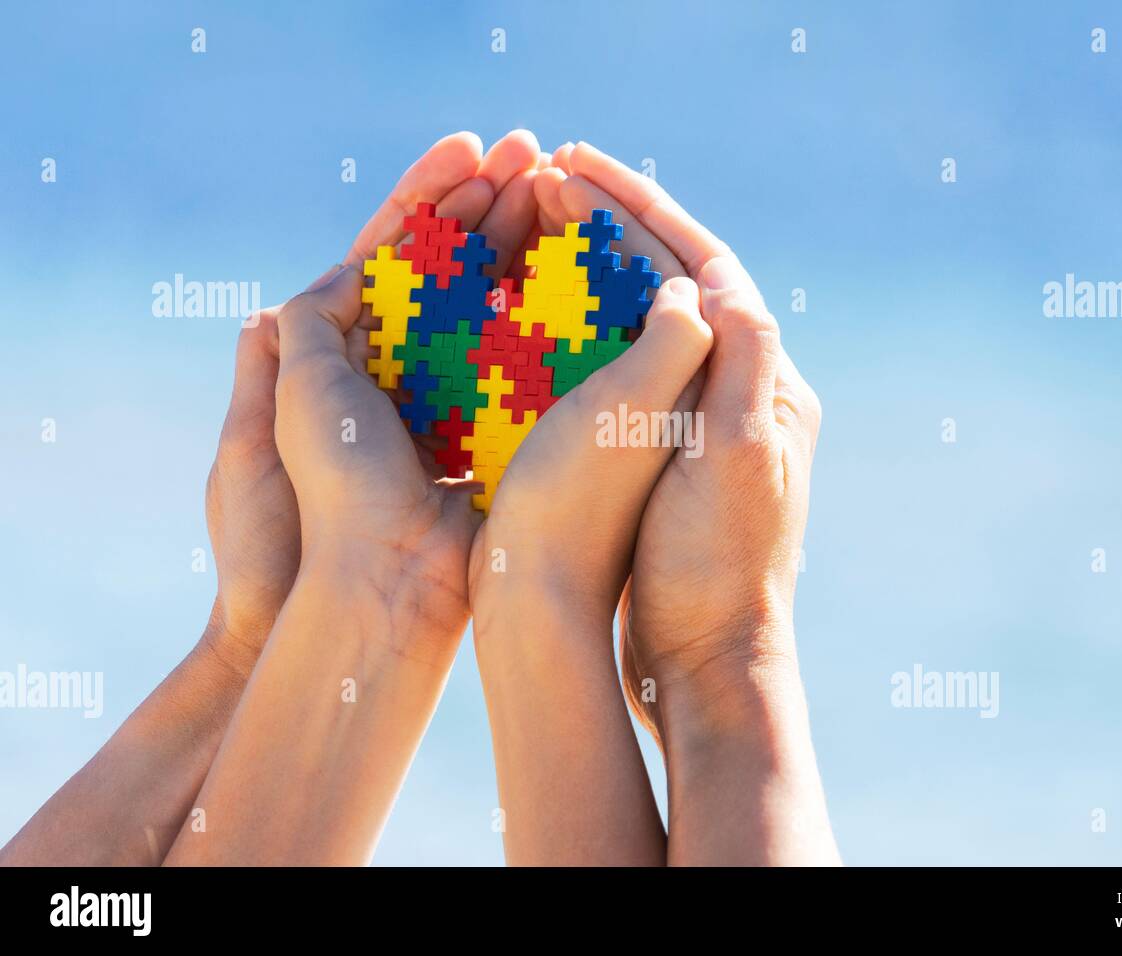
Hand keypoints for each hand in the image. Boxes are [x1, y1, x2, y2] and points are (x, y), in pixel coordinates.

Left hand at [203, 130, 540, 671]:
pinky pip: (524, 367)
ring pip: (493, 309)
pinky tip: (578, 275)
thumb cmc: (317, 503)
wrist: (376, 593)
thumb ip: (303, 330)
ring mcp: (455, 406)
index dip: (430, 199)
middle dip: (488, 211)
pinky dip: (547, 322)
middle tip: (534, 158)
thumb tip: (330, 280)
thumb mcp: (280, 404)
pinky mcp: (498, 437)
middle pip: (450, 272)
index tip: (473, 149)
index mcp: (344, 360)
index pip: (390, 255)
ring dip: (522, 251)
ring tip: (559, 198)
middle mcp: (403, 377)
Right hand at [534, 143, 835, 864]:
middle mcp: (740, 398)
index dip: (640, 208)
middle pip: (676, 284)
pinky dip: (586, 331)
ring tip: (537, 225)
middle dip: (615, 224)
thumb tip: (712, 277)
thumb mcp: (734, 456)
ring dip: (597, 269)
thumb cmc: (714, 569)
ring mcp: (700, 430)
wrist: (702, 666)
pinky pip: (626, 372)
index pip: (706, 266)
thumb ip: (733, 357)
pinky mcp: (665, 463)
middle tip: (546, 176)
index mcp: (765, 386)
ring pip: (647, 323)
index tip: (575, 162)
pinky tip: (540, 316)